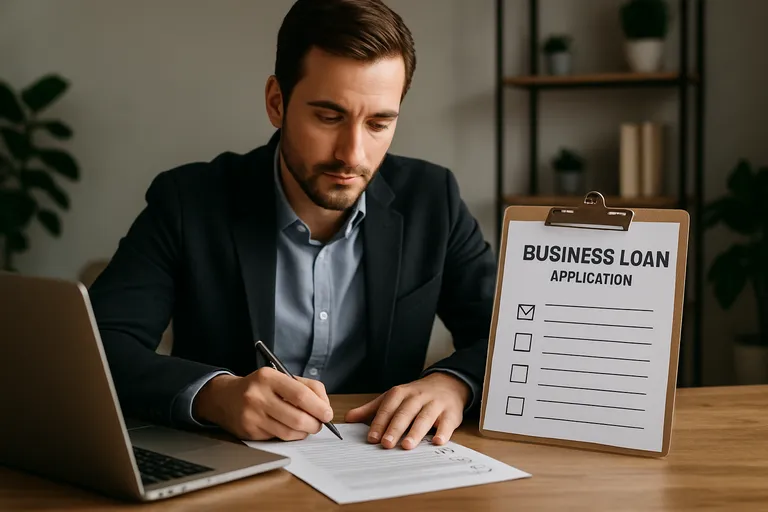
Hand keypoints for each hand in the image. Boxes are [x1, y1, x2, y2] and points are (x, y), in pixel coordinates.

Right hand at [192, 367, 332, 440]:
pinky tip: (291, 429)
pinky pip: (279, 438)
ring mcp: (252, 416)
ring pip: (289, 432)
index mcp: (268, 377)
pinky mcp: (250, 432)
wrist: (224, 398)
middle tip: (320, 423)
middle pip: (297, 417)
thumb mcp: (280, 377)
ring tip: (307, 426)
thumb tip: (325, 406)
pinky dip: (291, 436)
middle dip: (315, 424)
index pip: (301, 394)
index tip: (328, 413)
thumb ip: (306, 387)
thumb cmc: (259, 387)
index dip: (319, 407)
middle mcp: (258, 396)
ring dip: (304, 432)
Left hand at [344, 372, 469, 449]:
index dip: (379, 423)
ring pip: (424, 417)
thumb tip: (348, 419)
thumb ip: (372, 410)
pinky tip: (437, 441)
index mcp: (401, 393)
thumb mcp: (393, 398)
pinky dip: (443, 432)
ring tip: (407, 445)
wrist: (447, 384)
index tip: (372, 438)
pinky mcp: (450, 413)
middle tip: (386, 444)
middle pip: (405, 413)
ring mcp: (435, 404)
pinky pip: (447, 422)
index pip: (388, 408)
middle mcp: (418, 397)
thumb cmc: (415, 396)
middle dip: (395, 428)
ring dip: (416, 431)